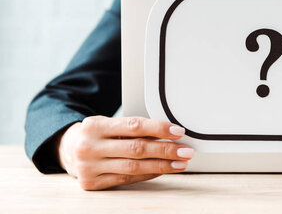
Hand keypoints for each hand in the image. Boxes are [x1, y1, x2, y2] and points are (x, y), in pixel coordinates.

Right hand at [54, 115, 194, 190]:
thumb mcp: (110, 124)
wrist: (68, 149)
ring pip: (133, 167)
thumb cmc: (97, 134)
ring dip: (162, 165)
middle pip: (136, 148)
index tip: (179, 132)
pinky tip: (163, 170)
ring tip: (181, 162)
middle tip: (186, 150)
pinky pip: (127, 179)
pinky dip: (148, 174)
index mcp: (95, 125)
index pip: (134, 126)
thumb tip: (170, 134)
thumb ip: (134, 128)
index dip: (159, 129)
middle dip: (166, 150)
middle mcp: (89, 146)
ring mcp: (88, 167)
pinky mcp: (91, 183)